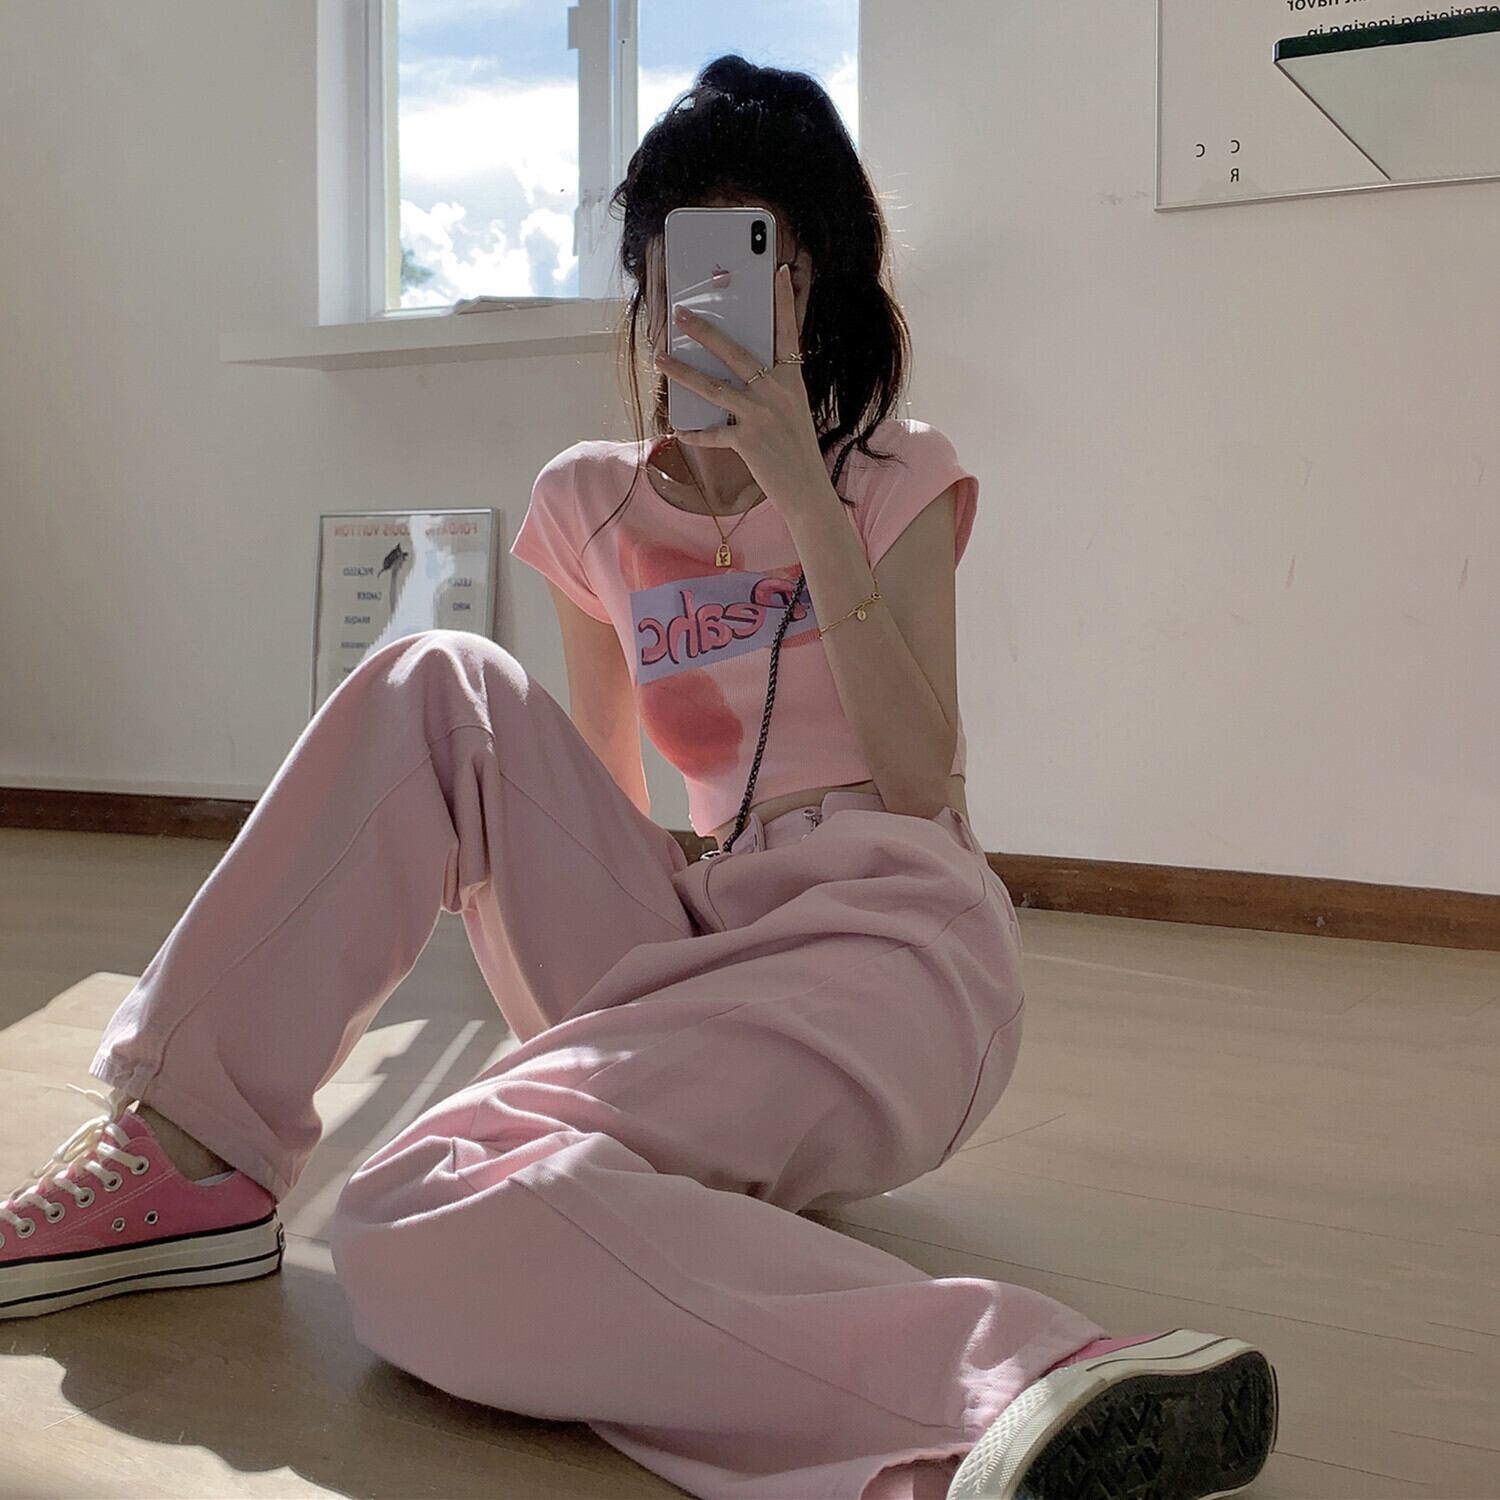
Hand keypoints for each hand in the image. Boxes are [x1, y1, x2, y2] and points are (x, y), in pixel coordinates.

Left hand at [654, 264, 832, 517]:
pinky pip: (712, 434)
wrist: (807, 490)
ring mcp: (761, 417)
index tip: (780, 273)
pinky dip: (695, 434)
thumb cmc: (797, 449)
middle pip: (735, 354)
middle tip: (681, 315)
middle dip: (705, 332)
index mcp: (792, 381)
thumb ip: (771, 387)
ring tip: (660, 359)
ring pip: (714, 387)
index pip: (788, 332)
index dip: (784, 302)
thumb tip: (740, 371)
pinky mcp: (747, 442)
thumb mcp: (793, 409)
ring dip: (683, 372)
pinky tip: (678, 430)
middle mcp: (776, 393)